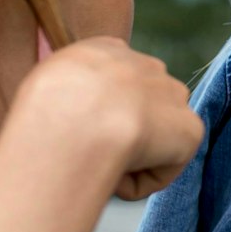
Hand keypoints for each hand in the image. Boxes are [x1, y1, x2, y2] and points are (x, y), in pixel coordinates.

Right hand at [14, 36, 205, 201]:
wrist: (74, 121)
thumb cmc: (44, 110)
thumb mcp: (40, 84)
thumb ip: (65, 90)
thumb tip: (74, 114)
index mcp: (106, 49)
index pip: (116, 81)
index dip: (103, 113)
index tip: (83, 133)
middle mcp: (146, 64)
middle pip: (141, 108)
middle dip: (125, 134)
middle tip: (92, 157)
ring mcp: (172, 95)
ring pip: (153, 139)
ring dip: (131, 158)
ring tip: (99, 165)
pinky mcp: (190, 129)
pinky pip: (164, 167)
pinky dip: (141, 182)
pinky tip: (117, 175)